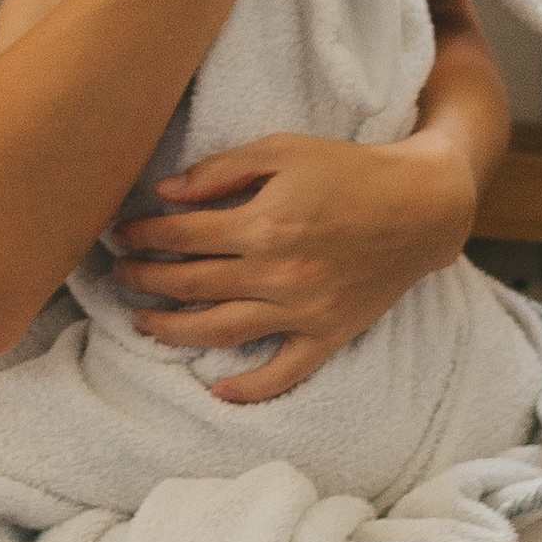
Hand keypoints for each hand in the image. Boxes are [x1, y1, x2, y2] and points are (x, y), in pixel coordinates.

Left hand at [110, 127, 476, 400]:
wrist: (421, 205)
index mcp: (263, 224)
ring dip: (171, 330)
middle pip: (190, 285)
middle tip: (119, 274)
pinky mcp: (328, 334)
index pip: (181, 237)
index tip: (121, 234)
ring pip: (219, 332)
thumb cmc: (348, 169)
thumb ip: (220, 171)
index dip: (143, 235)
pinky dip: (249, 388)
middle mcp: (277, 273)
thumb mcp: (282, 150)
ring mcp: (302, 310)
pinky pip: (283, 373)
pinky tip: (217, 391)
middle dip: (145, 279)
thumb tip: (165, 194)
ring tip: (141, 322)